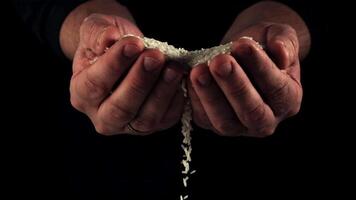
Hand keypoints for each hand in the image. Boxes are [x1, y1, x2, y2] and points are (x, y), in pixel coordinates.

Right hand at [70, 14, 184, 134]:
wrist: (126, 52)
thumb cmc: (109, 42)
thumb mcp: (96, 29)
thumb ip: (96, 33)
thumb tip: (109, 38)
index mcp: (82, 94)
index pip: (95, 84)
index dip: (114, 64)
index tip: (133, 44)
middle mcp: (102, 116)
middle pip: (120, 108)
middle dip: (140, 81)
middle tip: (155, 57)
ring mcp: (128, 126)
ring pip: (145, 118)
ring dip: (162, 92)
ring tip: (173, 67)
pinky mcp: (151, 126)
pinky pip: (166, 119)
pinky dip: (175, 100)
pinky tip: (180, 79)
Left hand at [189, 23, 301, 136]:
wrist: (241, 52)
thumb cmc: (264, 44)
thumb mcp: (279, 35)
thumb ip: (285, 42)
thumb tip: (281, 53)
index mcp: (288, 99)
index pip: (277, 88)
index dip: (260, 67)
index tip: (243, 45)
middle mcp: (266, 120)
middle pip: (252, 112)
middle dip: (234, 85)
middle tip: (220, 61)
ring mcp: (239, 126)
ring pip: (224, 121)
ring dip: (210, 95)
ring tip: (198, 70)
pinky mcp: (214, 124)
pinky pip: (203, 118)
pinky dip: (194, 99)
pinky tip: (188, 78)